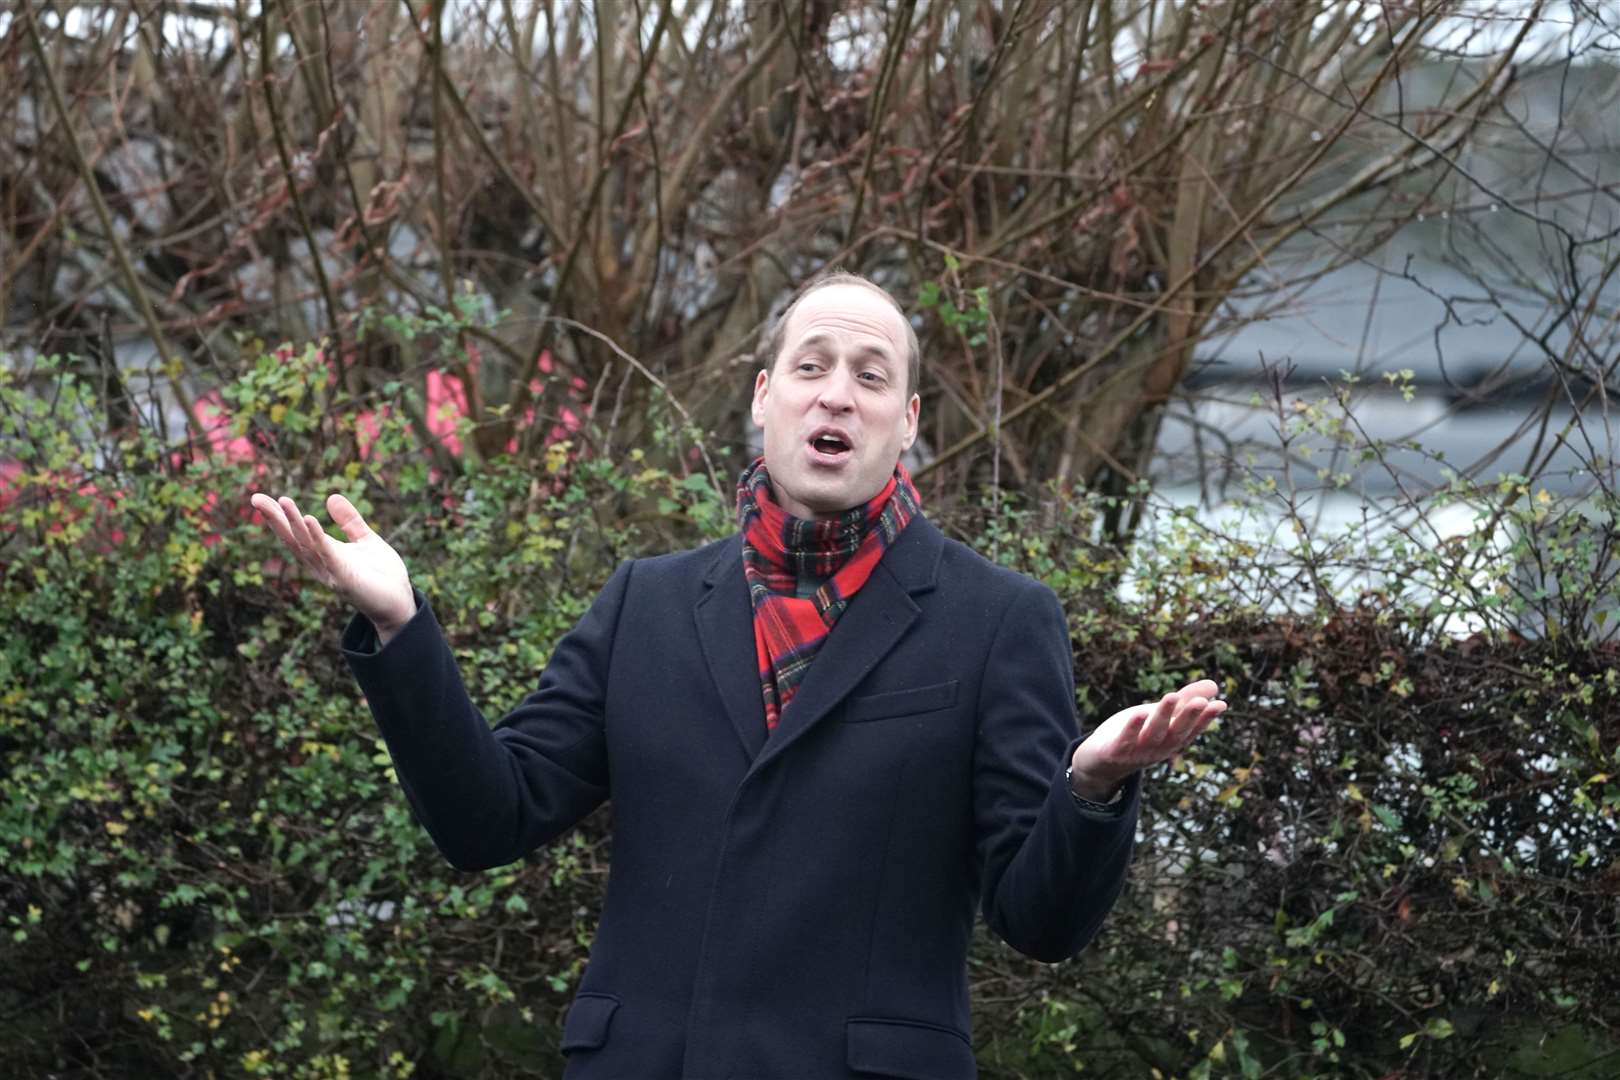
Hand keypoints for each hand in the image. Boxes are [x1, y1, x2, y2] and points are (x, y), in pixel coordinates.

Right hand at [249, 492, 415, 633]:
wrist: (401, 602)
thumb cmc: (382, 575)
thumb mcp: (366, 540)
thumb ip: (349, 521)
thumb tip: (330, 496)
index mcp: (325, 555)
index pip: (296, 535)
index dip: (279, 518)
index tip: (261, 499)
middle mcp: (322, 565)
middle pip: (293, 540)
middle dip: (275, 520)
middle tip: (255, 498)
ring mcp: (331, 573)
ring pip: (307, 546)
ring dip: (294, 523)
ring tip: (283, 501)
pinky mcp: (345, 579)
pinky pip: (328, 556)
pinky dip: (317, 538)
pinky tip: (308, 519)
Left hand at [1069, 679, 1226, 799]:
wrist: (1101, 761)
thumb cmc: (1137, 734)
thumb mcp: (1162, 716)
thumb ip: (1184, 701)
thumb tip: (1215, 685)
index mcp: (1171, 740)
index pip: (1192, 729)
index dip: (1206, 718)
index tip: (1221, 704)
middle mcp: (1159, 748)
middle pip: (1176, 732)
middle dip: (1188, 717)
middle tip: (1200, 701)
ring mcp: (1138, 752)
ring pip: (1152, 734)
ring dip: (1163, 717)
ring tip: (1171, 696)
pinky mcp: (1115, 752)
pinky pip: (1124, 740)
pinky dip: (1132, 728)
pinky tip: (1138, 714)